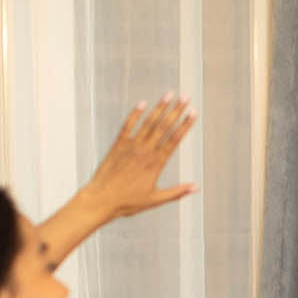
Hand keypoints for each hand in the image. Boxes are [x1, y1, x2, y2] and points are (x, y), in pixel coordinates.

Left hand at [84, 94, 197, 219]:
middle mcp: (145, 152)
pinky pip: (127, 126)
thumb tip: (196, 188)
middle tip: (186, 97)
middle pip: (164, 127)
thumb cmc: (128, 202)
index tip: (193, 113)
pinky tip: (142, 104)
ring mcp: (131, 146)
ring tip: (169, 94)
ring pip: (148, 123)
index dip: (185, 125)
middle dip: (176, 111)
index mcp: (156, 164)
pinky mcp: (118, 145)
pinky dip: (135, 114)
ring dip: (159, 108)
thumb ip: (177, 192)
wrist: (101, 199)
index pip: (174, 140)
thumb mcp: (155, 200)